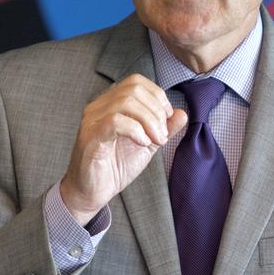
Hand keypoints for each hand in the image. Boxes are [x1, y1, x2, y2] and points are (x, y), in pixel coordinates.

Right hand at [60, 74, 186, 223]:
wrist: (91, 192)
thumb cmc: (115, 166)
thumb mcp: (147, 144)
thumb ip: (164, 128)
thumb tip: (182, 113)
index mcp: (111, 104)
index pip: (136, 82)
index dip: (157, 96)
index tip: (167, 119)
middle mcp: (99, 106)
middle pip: (133, 89)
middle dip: (156, 110)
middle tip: (162, 134)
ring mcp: (92, 120)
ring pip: (126, 102)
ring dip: (149, 121)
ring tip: (155, 140)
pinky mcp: (90, 136)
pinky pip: (115, 121)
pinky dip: (136, 130)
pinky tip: (143, 144)